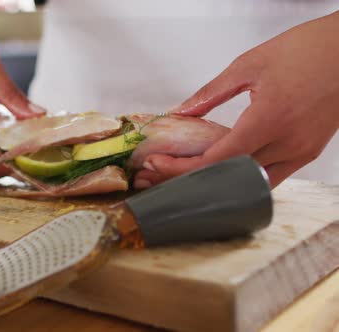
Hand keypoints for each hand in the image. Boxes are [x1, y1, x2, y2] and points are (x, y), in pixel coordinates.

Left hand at [134, 11, 338, 188]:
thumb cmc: (309, 50)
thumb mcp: (249, 65)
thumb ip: (211, 93)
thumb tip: (181, 111)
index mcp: (269, 119)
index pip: (216, 159)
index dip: (182, 168)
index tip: (158, 164)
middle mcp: (287, 144)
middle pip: (229, 177)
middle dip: (191, 177)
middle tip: (163, 171)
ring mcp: (301, 152)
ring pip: (249, 183)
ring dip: (217, 180)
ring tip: (188, 170)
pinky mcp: (308, 153)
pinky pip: (270, 176)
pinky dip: (243, 176)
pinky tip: (222, 166)